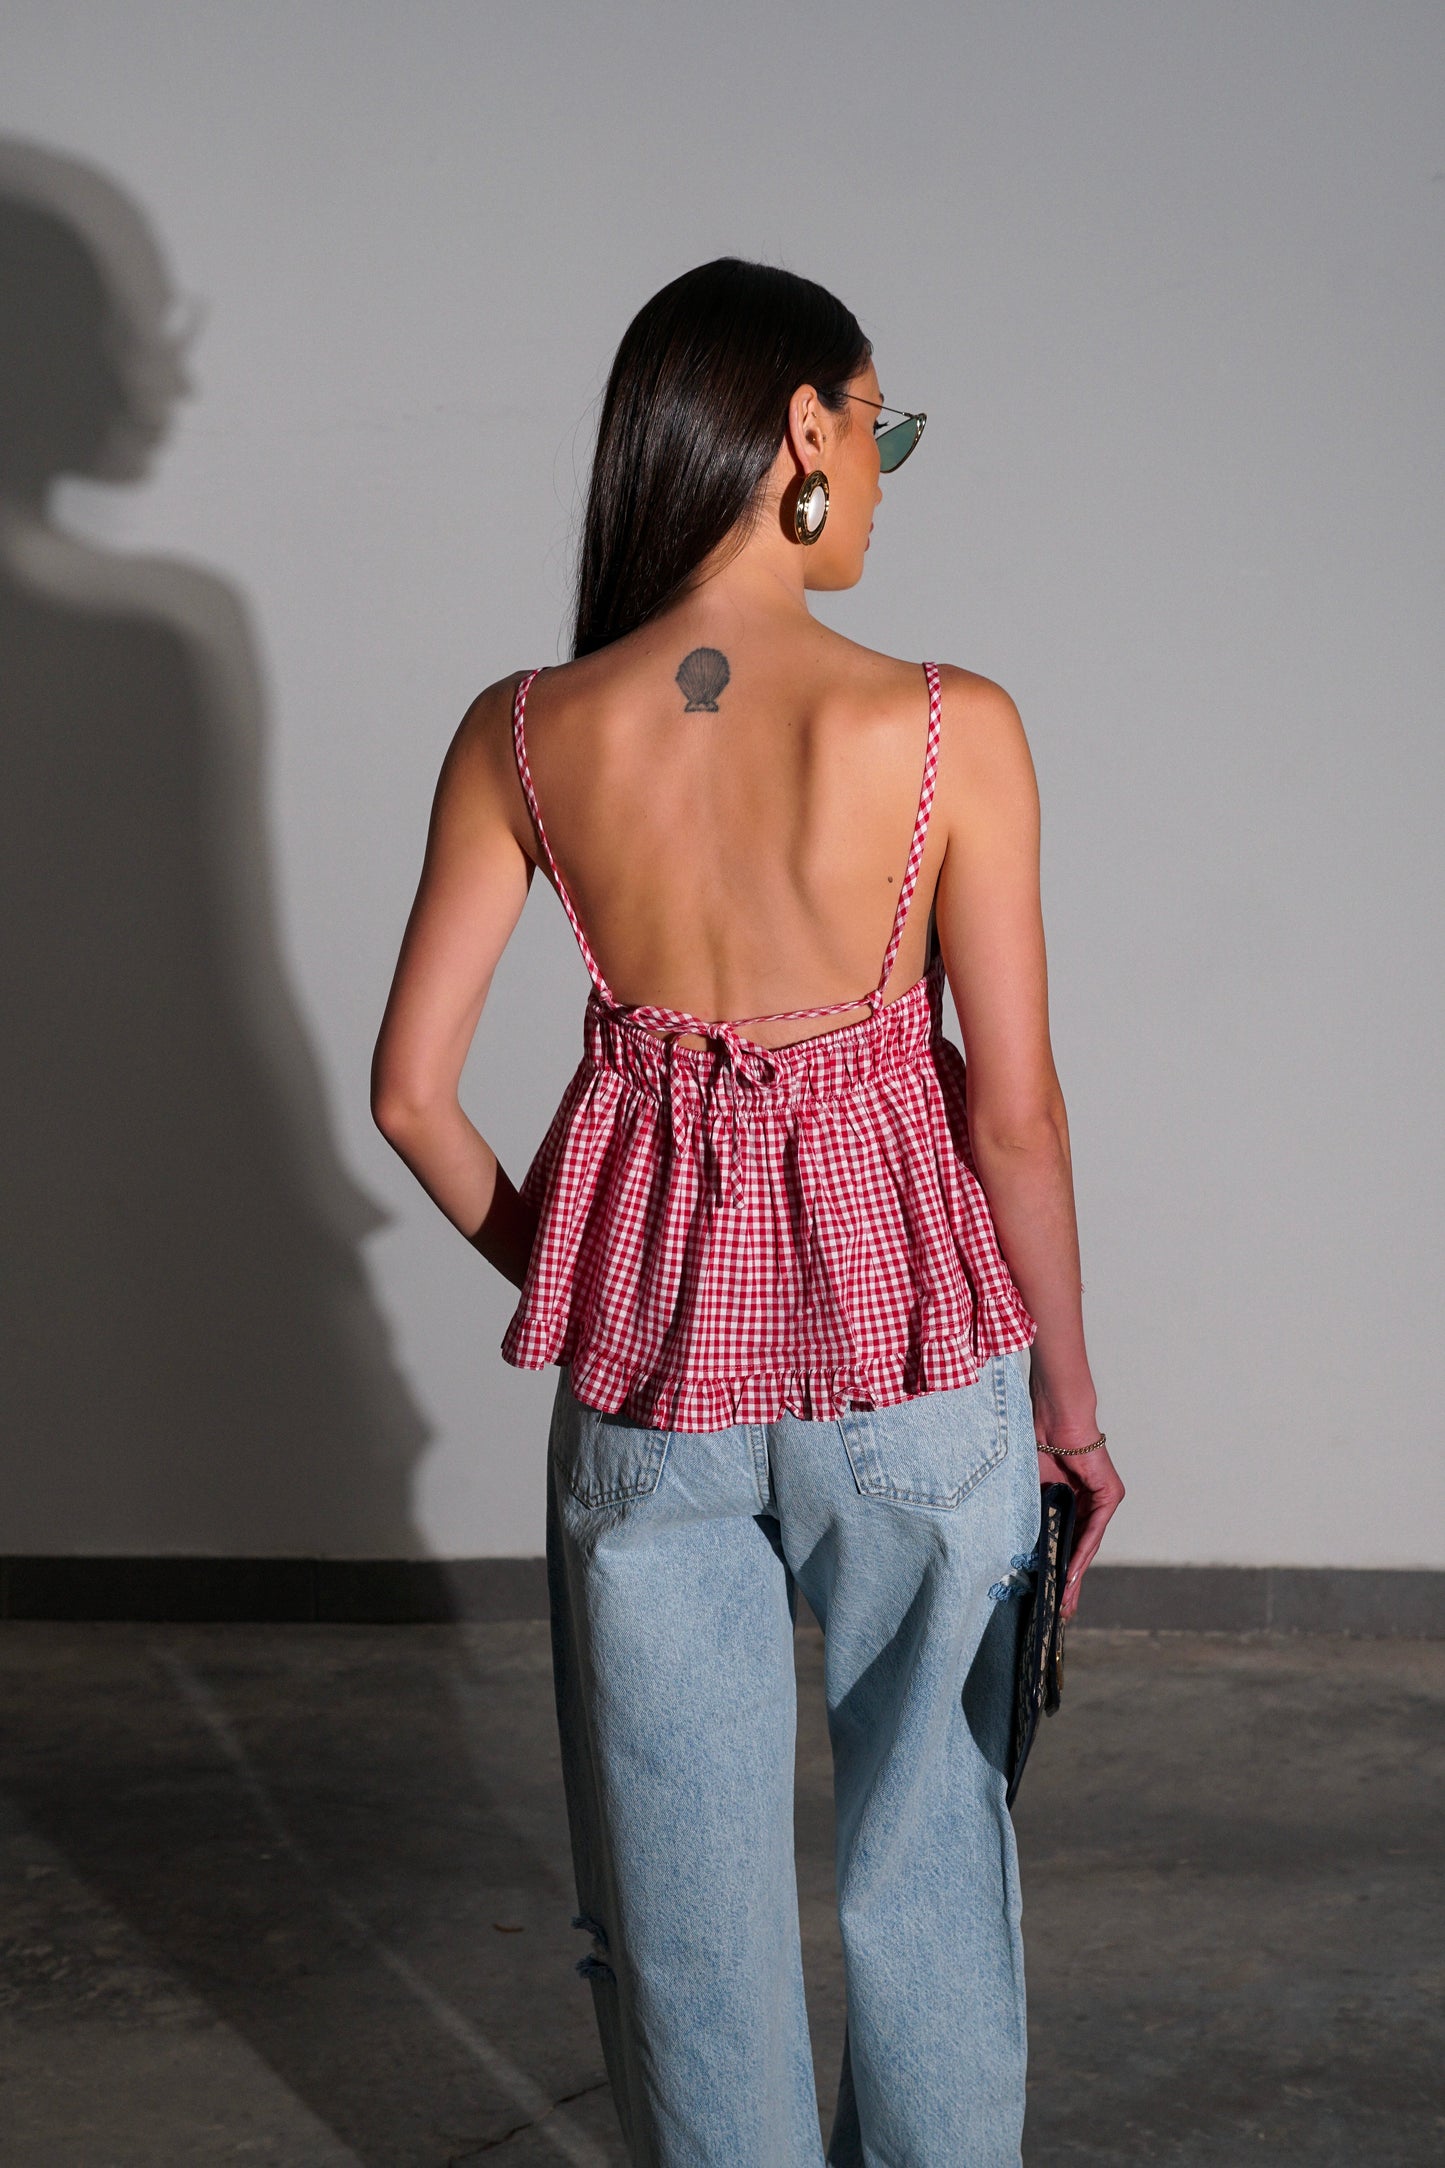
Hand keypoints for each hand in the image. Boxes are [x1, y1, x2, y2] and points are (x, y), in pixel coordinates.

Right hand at [1033, 1405, 1124, 1622]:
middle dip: (1070, 1582)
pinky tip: (1072, 1572)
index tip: (1050, 1597)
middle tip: (1062, 1612)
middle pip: (1079, 1549)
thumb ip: (1034, 1517)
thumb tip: (1021, 1552)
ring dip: (1076, 1573)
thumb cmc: (1038, 1443)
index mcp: (1071, 1501)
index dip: (1058, 1569)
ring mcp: (1103, 1498)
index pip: (1066, 1542)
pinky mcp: (1110, 1493)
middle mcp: (1090, 1502)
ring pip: (1087, 1544)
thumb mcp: (1032, 1491)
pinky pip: (1094, 1530)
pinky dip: (1082, 1551)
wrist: (1053, 1415)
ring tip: (1066, 1600)